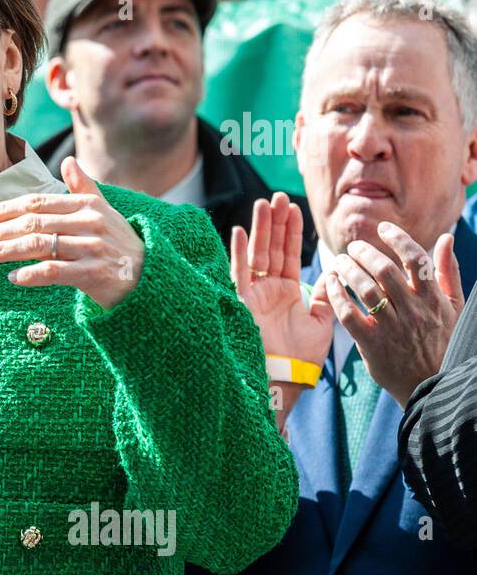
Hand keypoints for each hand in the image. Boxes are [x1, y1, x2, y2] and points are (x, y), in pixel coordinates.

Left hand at [0, 156, 144, 309]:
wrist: (148, 276)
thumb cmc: (119, 243)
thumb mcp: (104, 212)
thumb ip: (83, 188)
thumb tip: (68, 161)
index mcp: (86, 205)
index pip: (38, 202)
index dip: (7, 209)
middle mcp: (89, 222)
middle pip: (33, 223)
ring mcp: (91, 248)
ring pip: (38, 246)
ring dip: (6, 251)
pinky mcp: (93, 273)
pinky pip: (54, 272)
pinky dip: (30, 275)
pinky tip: (12, 278)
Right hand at [231, 193, 334, 365]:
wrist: (285, 377)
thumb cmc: (303, 356)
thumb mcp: (322, 321)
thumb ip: (326, 296)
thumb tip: (336, 275)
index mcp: (287, 291)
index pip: (289, 254)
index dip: (291, 232)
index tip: (293, 208)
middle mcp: (268, 289)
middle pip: (272, 248)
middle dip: (275, 223)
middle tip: (278, 197)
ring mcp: (254, 293)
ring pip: (257, 254)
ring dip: (260, 229)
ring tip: (264, 204)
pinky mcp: (241, 301)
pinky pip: (239, 272)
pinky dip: (239, 252)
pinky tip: (240, 230)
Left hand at [326, 221, 464, 406]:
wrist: (432, 386)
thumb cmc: (443, 342)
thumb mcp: (454, 307)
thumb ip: (447, 271)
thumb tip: (446, 237)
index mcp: (433, 298)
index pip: (415, 258)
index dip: (397, 238)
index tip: (382, 228)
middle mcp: (413, 310)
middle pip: (384, 269)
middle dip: (365, 252)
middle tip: (353, 248)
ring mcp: (391, 328)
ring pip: (364, 289)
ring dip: (348, 270)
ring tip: (340, 262)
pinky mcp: (371, 344)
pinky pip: (348, 314)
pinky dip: (336, 295)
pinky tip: (330, 284)